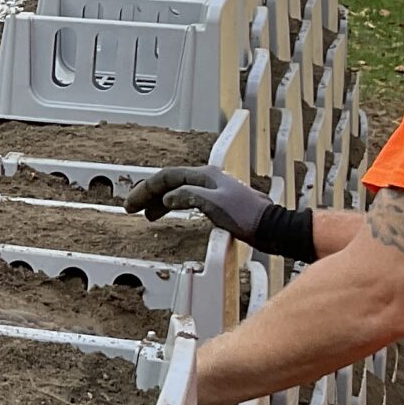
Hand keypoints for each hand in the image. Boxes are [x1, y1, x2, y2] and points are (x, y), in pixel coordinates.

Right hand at [125, 164, 266, 239]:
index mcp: (204, 176)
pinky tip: (170, 215)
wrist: (271, 228)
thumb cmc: (247, 216)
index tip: (132, 204)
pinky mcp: (216, 203)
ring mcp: (211, 191)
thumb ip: (188, 197)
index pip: (166, 177)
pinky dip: (173, 206)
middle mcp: (206, 180)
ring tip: (148, 215)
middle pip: (170, 182)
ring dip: (160, 201)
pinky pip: (186, 200)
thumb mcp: (214, 204)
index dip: (146, 189)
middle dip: (149, 194)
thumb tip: (168, 197)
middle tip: (132, 208)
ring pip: (177, 191)